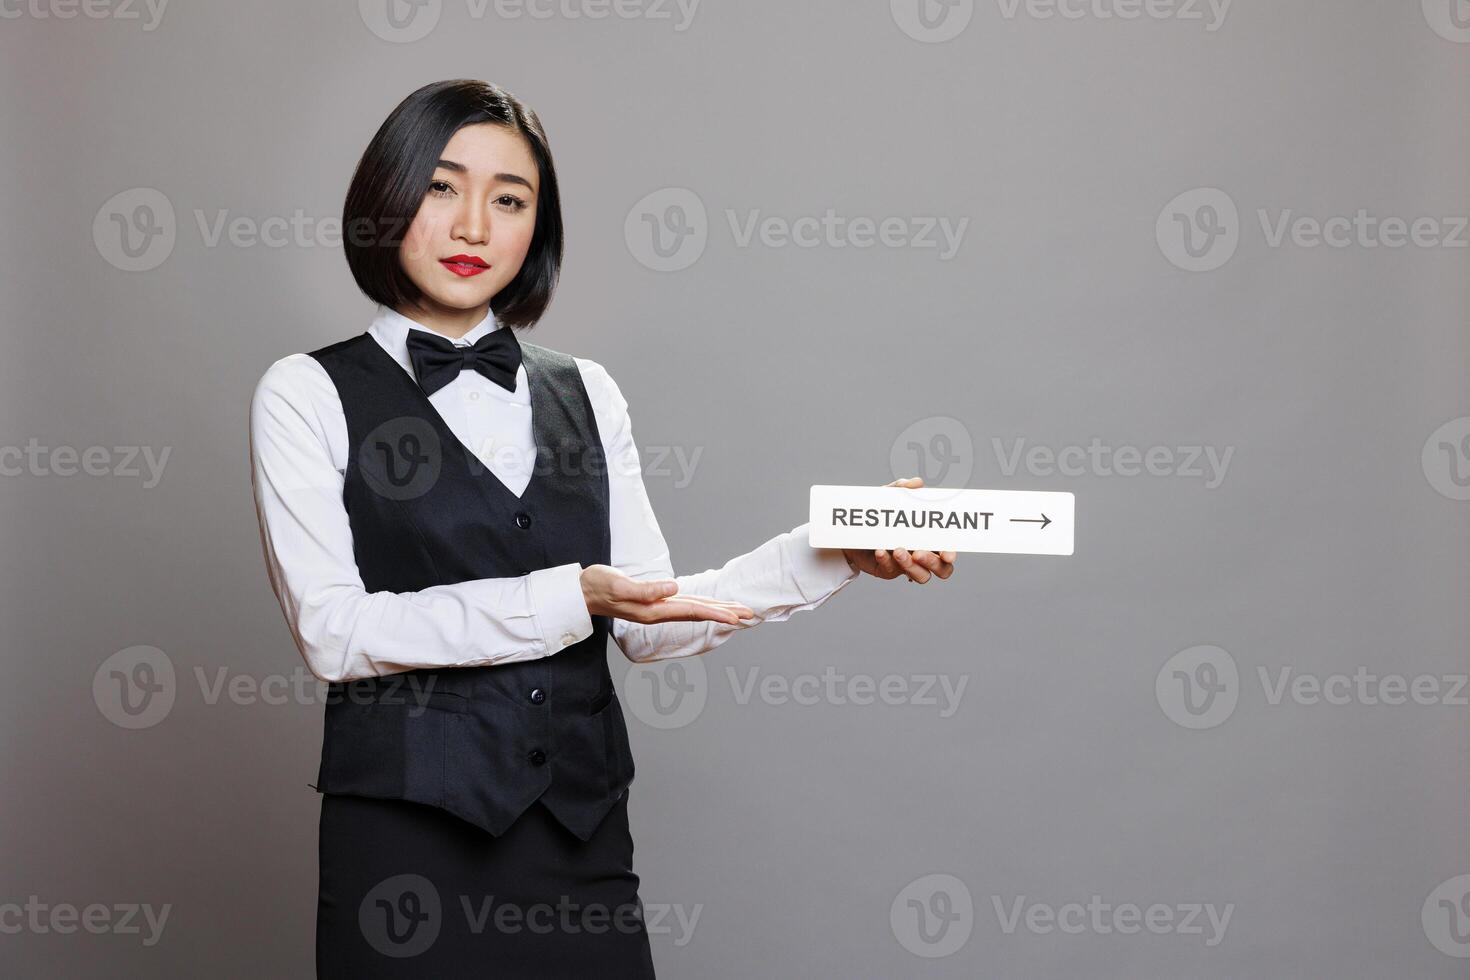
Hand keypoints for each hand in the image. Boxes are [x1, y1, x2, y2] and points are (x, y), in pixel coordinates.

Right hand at [580, 565, 756, 625]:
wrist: (581, 592)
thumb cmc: (597, 586)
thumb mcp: (619, 585)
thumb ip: (645, 589)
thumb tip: (674, 589)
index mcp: (653, 610)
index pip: (692, 610)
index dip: (716, 612)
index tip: (737, 616)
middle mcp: (658, 611)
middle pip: (698, 611)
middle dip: (724, 613)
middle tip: (749, 613)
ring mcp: (656, 608)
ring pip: (693, 608)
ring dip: (716, 609)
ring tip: (736, 611)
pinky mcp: (652, 601)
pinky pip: (683, 604)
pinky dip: (700, 604)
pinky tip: (707, 604)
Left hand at [840, 476, 957, 583]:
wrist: (852, 527)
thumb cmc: (879, 512)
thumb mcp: (889, 497)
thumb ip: (902, 488)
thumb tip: (916, 483)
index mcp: (929, 537)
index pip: (947, 551)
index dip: (950, 554)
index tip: (947, 555)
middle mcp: (922, 554)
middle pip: (942, 569)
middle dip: (933, 563)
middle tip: (918, 553)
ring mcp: (906, 564)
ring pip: (921, 576)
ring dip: (911, 565)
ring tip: (897, 550)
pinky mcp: (888, 570)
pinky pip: (891, 571)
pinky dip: (887, 561)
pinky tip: (880, 551)